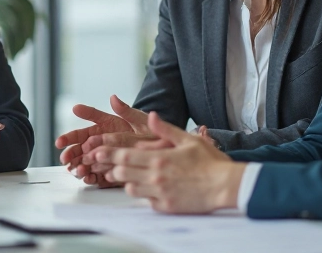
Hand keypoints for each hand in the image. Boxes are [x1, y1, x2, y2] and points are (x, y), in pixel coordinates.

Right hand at [55, 95, 154, 184]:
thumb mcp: (139, 119)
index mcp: (103, 129)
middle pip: (79, 149)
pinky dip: (91, 177)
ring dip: (78, 166)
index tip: (60, 142)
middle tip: (65, 159)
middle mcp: (101, 143)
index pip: (82, 132)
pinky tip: (87, 178)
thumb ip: (125, 110)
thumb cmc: (149, 131)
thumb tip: (113, 98)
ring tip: (76, 170)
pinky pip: (97, 176)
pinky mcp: (110, 171)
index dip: (69, 137)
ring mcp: (105, 158)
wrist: (163, 149)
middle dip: (70, 154)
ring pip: (86, 163)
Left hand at [96, 111, 245, 213]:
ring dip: (128, 181)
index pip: (124, 156)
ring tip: (132, 176)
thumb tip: (152, 115)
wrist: (226, 186)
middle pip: (122, 172)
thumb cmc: (209, 162)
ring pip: (130, 188)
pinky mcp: (166, 207)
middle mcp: (155, 176)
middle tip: (110, 164)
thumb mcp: (188, 139)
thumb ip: (166, 129)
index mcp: (158, 158)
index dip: (107, 154)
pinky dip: (145, 195)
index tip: (95, 151)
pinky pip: (146, 201)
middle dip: (113, 167)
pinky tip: (150, 189)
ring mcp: (160, 193)